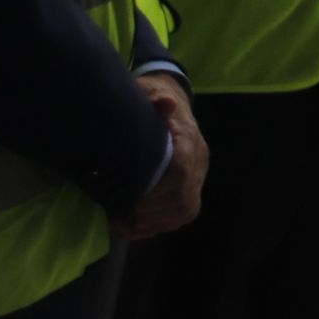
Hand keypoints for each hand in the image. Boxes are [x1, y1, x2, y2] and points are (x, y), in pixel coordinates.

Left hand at [111, 73, 206, 240]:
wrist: (167, 98)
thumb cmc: (151, 98)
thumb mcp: (148, 91)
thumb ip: (156, 98)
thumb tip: (166, 103)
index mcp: (188, 139)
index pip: (181, 171)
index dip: (157, 191)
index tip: (130, 199)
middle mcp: (198, 160)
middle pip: (184, 198)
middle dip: (151, 213)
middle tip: (119, 216)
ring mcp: (197, 175)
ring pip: (184, 210)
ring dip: (154, 222)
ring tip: (124, 224)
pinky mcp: (190, 186)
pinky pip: (181, 214)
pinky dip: (158, 224)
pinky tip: (135, 226)